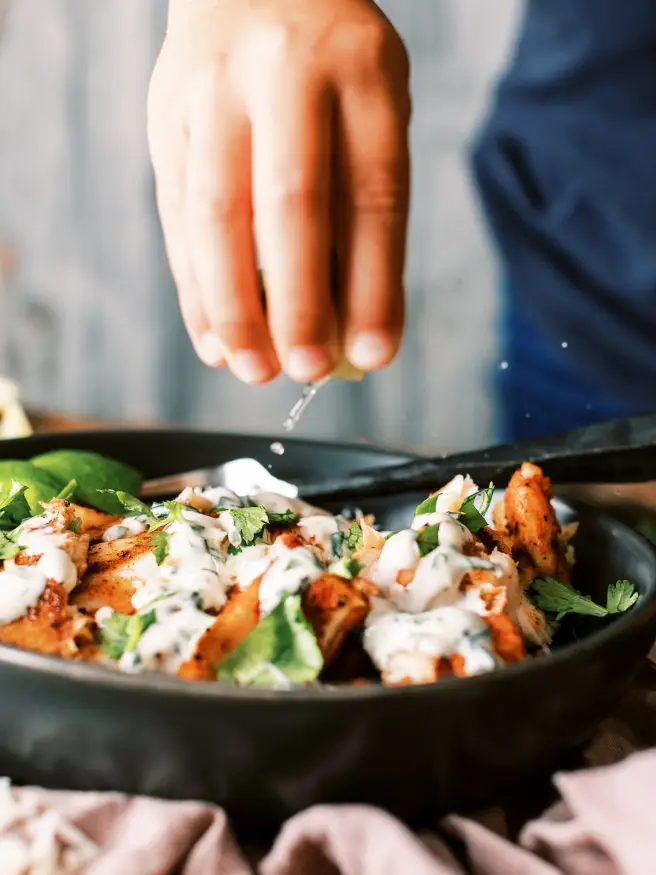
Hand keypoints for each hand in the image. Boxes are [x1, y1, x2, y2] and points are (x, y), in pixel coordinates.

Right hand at [148, 0, 409, 383]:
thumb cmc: (330, 66)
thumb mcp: (371, 106)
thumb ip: (362, 202)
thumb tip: (349, 323)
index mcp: (360, 69)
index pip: (371, 193)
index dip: (373, 283)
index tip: (375, 354)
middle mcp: (283, 73)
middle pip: (289, 203)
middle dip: (298, 301)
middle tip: (310, 371)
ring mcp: (212, 91)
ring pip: (216, 213)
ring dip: (233, 306)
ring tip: (254, 369)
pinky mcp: (165, 117)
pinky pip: (176, 215)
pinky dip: (194, 287)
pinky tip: (214, 340)